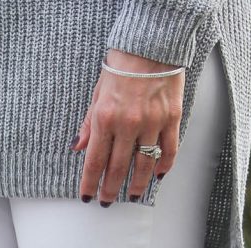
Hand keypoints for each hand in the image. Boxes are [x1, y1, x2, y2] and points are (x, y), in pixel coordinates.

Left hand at [71, 48, 184, 203]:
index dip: (90, 183)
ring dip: (138, 184)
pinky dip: (164, 165)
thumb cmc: (123, 65)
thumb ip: (89, 124)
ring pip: (144, 164)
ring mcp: (152, 122)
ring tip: (133, 195)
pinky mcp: (172, 117)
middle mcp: (128, 124)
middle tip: (107, 201)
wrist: (152, 43)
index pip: (94, 161)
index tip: (87, 197)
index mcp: (105, 118)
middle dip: (111, 189)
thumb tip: (78, 148)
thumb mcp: (98, 94)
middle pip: (118, 168)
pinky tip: (158, 176)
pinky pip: (169, 149)